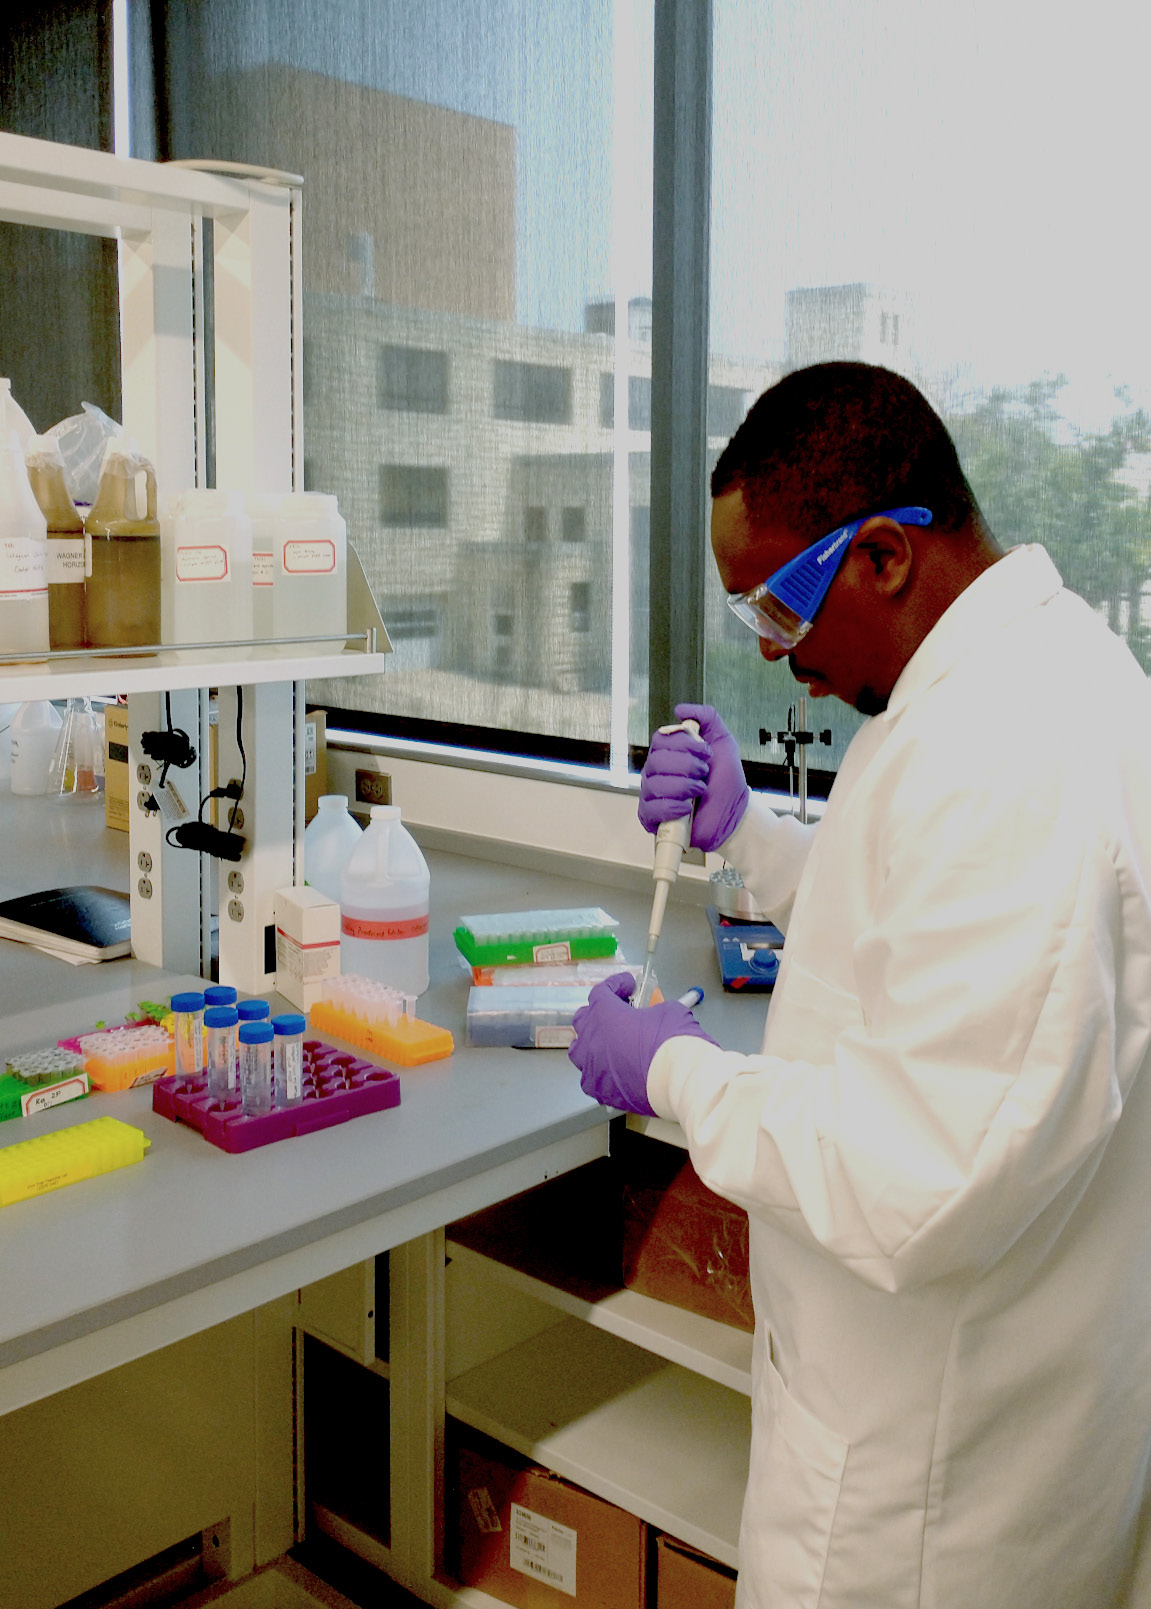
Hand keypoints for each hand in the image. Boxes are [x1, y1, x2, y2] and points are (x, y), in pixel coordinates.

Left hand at [569, 972, 716, 1115]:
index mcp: (604, 1014)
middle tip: (619, 1012)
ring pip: (580, 1051)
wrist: (679, 1079)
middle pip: (584, 1019)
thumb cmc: (671, 1041)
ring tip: (609, 1042)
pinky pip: (592, 1078)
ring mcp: (592, 1067)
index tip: (629, 984)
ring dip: (592, 1043)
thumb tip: (654, 1015)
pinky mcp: (600, 1090)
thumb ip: (653, 1009)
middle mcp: (591, 1039)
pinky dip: (601, 1072)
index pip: (601, 991)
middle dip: (599, 1012)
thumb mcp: (668, 1011)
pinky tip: (615, 1071)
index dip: (616, 985)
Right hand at [638, 703, 749, 851]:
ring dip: (683, 787)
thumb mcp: (723, 741)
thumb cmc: (726, 781)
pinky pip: (652, 809)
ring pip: (655, 785)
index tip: (705, 752)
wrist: (734, 812)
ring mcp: (653, 795)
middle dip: (687, 766)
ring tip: (700, 790)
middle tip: (704, 773)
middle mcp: (657, 772)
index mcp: (669, 753)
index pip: (661, 740)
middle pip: (656, 761)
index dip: (684, 744)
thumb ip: (707, 718)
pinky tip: (687, 808)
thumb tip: (681, 710)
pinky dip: (672, 807)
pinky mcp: (653, 818)